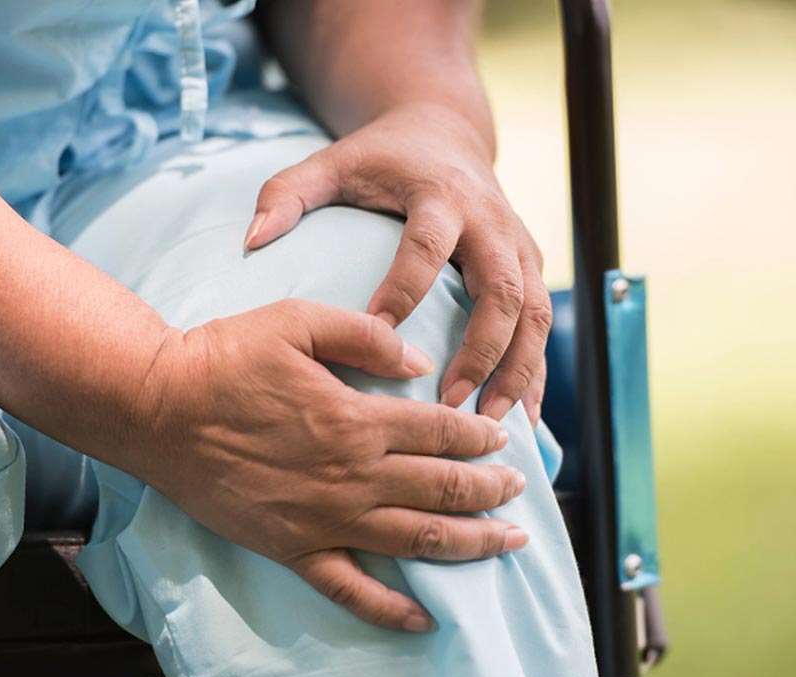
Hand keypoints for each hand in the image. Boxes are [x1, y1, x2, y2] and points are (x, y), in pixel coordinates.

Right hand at [133, 299, 527, 631]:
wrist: (158, 409)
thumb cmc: (225, 359)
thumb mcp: (298, 321)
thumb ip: (366, 336)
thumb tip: (419, 362)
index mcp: (357, 419)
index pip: (442, 431)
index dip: (480, 436)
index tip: (502, 439)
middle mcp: (352, 476)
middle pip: (443, 489)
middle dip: (492, 491)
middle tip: (519, 491)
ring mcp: (324, 520)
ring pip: (416, 540)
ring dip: (470, 544)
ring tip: (508, 544)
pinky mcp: (292, 548)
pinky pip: (351, 589)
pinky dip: (392, 608)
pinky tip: (426, 618)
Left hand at [244, 102, 550, 426]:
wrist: (446, 134)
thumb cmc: (382, 159)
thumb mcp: (333, 163)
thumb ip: (288, 193)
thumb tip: (252, 239)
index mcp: (440, 196)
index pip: (428, 245)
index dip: (407, 289)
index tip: (379, 336)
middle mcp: (490, 222)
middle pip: (503, 290)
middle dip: (483, 350)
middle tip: (452, 404)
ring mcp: (518, 245)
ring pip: (534, 313)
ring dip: (518, 371)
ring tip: (490, 423)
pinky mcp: (531, 266)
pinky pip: (542, 326)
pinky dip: (536, 372)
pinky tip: (525, 419)